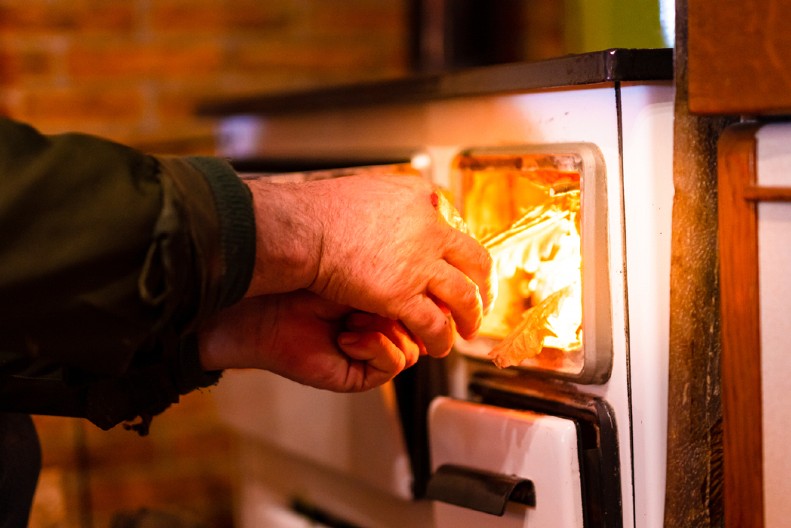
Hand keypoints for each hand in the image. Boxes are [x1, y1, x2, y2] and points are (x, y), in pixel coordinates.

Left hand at [198, 290, 420, 391]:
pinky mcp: (360, 374)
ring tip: (355, 317)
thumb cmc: (304, 286)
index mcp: (383, 300)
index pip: (425, 305)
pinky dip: (375, 346)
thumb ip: (398, 278)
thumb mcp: (362, 274)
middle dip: (411, 313)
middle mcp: (380, 327)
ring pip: (414, 349)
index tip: (420, 284)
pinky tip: (348, 335)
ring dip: (387, 329)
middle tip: (387, 300)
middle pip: (426, 328)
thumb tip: (436, 280)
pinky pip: (392, 364)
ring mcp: (371, 352)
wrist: (267, 312)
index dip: (426, 299)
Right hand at [244, 174, 493, 357]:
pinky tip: (437, 347)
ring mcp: (420, 263)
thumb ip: (396, 202)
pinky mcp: (404, 295)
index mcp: (423, 200)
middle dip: (484, 286)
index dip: (463, 255)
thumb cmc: (320, 211)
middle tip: (483, 300)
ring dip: (470, 317)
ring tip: (466, 330)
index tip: (463, 267)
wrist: (300, 230)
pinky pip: (435, 325)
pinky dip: (440, 339)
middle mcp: (430, 229)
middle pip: (476, 261)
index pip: (458, 229)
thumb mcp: (371, 190)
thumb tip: (408, 205)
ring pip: (464, 297)